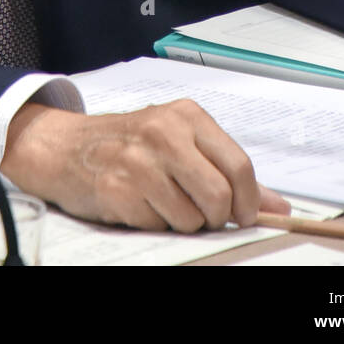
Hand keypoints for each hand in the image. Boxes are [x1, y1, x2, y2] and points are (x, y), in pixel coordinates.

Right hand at [0, 99, 289, 231]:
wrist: (65, 147)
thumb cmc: (129, 144)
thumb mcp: (180, 142)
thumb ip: (229, 171)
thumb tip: (278, 207)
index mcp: (185, 116)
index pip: (239, 166)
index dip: (248, 201)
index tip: (241, 214)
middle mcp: (163, 133)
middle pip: (219, 197)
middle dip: (215, 217)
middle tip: (199, 212)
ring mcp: (138, 161)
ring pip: (191, 219)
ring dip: (182, 222)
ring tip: (161, 201)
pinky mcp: (118, 190)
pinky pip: (159, 227)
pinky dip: (154, 224)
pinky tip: (138, 203)